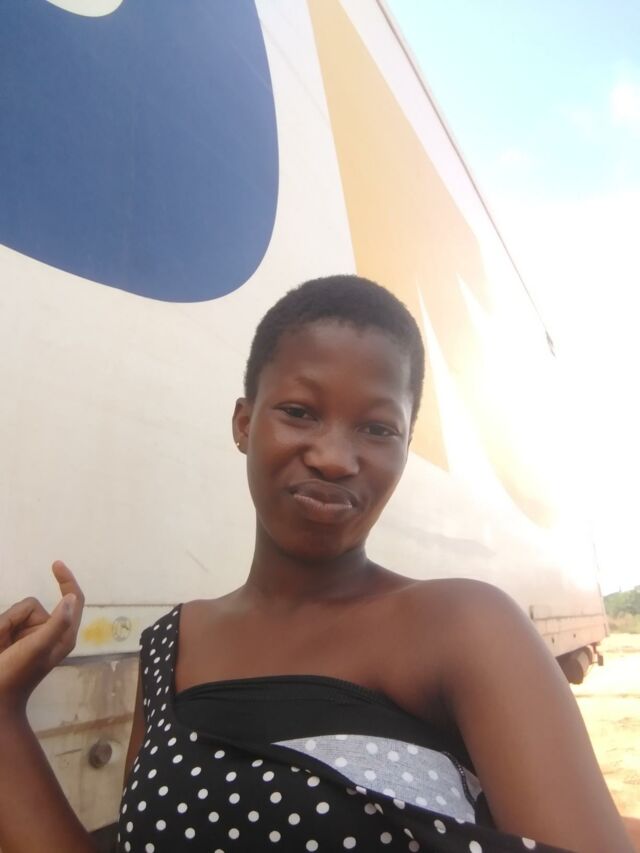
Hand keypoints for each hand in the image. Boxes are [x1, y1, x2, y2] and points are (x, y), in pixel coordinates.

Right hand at [0, 562, 83, 717]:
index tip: (55, 564)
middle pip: (32, 605)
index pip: (74, 599)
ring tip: (0, 648)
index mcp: (64, 635)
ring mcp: (30, 635)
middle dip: (15, 619)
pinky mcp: (14, 638)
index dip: (67, 580)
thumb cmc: (15, 675)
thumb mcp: (38, 648)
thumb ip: (57, 623)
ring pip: (15, 612)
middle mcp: (49, 632)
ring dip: (3, 626)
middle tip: (8, 644)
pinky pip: (5, 620)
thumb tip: (72, 598)